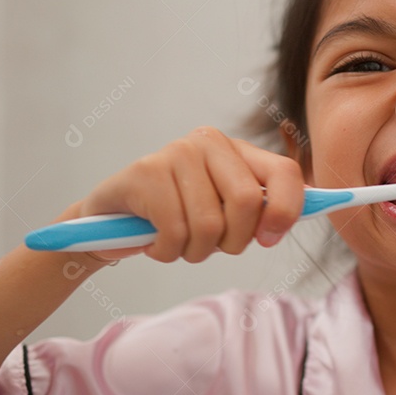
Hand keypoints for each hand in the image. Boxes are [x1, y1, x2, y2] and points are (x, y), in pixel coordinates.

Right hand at [74, 127, 304, 263]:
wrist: (109, 222)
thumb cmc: (177, 219)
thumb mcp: (225, 215)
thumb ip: (259, 213)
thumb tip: (286, 222)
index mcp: (238, 150)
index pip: (284, 173)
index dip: (286, 212)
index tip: (268, 240)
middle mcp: (209, 142)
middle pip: (248, 203)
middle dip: (232, 242)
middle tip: (209, 246)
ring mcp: (176, 153)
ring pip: (210, 225)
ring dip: (194, 252)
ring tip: (176, 243)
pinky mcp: (145, 172)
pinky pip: (175, 232)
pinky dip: (166, 252)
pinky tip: (154, 242)